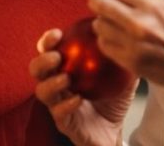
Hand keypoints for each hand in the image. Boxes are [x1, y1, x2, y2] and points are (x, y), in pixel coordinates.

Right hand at [30, 28, 134, 145]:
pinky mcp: (63, 123)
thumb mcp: (123, 75)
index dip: (48, 40)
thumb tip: (127, 35)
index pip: (50, 50)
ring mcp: (57, 104)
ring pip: (41, 92)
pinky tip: (78, 99)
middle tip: (56, 57)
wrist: (116, 129)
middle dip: (42, 60)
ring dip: (51, 83)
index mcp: (65, 67)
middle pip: (36, 69)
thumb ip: (123, 56)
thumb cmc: (115, 98)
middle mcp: (56, 84)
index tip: (57, 34)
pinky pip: (58, 113)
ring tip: (66, 79)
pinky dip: (66, 104)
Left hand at [88, 0, 163, 139]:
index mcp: (152, 3)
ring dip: (101, 23)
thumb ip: (143, 1)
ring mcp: (134, 44)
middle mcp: (140, 21)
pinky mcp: (132, 62)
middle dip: (96, 1)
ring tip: (110, 24)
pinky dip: (106, 41)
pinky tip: (114, 40)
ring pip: (99, 26)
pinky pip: (105, 46)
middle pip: (100, 4)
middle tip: (96, 2)